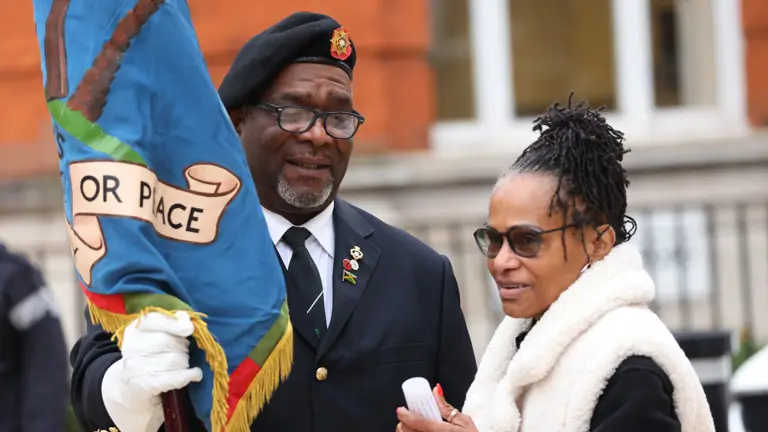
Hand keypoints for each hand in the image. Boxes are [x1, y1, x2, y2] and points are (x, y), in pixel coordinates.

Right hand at [101, 311, 202, 430]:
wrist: (130, 388)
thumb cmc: (149, 357)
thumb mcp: (155, 335)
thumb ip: (170, 323)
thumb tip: (184, 317)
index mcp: (134, 330)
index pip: (154, 320)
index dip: (175, 323)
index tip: (188, 328)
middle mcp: (131, 347)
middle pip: (168, 341)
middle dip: (183, 346)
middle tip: (183, 351)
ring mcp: (136, 368)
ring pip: (175, 359)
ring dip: (185, 362)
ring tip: (182, 364)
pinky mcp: (145, 385)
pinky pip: (174, 377)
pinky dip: (188, 375)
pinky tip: (195, 374)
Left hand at [396, 385, 477, 431]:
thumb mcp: (463, 421)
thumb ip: (446, 407)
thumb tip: (435, 391)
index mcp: (441, 431)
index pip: (417, 422)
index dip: (405, 414)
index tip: (401, 409)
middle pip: (407, 431)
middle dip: (403, 423)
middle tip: (406, 417)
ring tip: (410, 427)